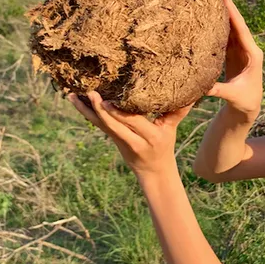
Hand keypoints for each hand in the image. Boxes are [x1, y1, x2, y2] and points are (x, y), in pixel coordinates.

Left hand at [68, 91, 192, 177]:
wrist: (152, 171)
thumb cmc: (164, 146)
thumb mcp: (172, 130)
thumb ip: (178, 111)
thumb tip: (192, 92)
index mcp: (150, 136)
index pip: (133, 123)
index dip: (120, 113)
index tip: (109, 100)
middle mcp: (133, 140)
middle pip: (113, 125)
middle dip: (100, 110)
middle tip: (89, 93)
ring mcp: (119, 141)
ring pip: (101, 125)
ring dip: (85, 110)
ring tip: (72, 95)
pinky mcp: (112, 139)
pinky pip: (98, 125)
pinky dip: (86, 113)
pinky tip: (75, 101)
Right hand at [207, 0, 263, 117]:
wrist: (248, 108)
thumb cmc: (245, 102)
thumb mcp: (233, 96)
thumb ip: (218, 91)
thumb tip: (202, 87)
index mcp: (253, 54)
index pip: (242, 29)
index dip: (233, 12)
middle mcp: (248, 48)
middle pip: (237, 23)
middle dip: (228, 5)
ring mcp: (241, 50)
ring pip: (231, 27)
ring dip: (223, 12)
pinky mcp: (233, 53)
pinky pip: (226, 35)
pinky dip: (218, 23)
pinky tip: (209, 13)